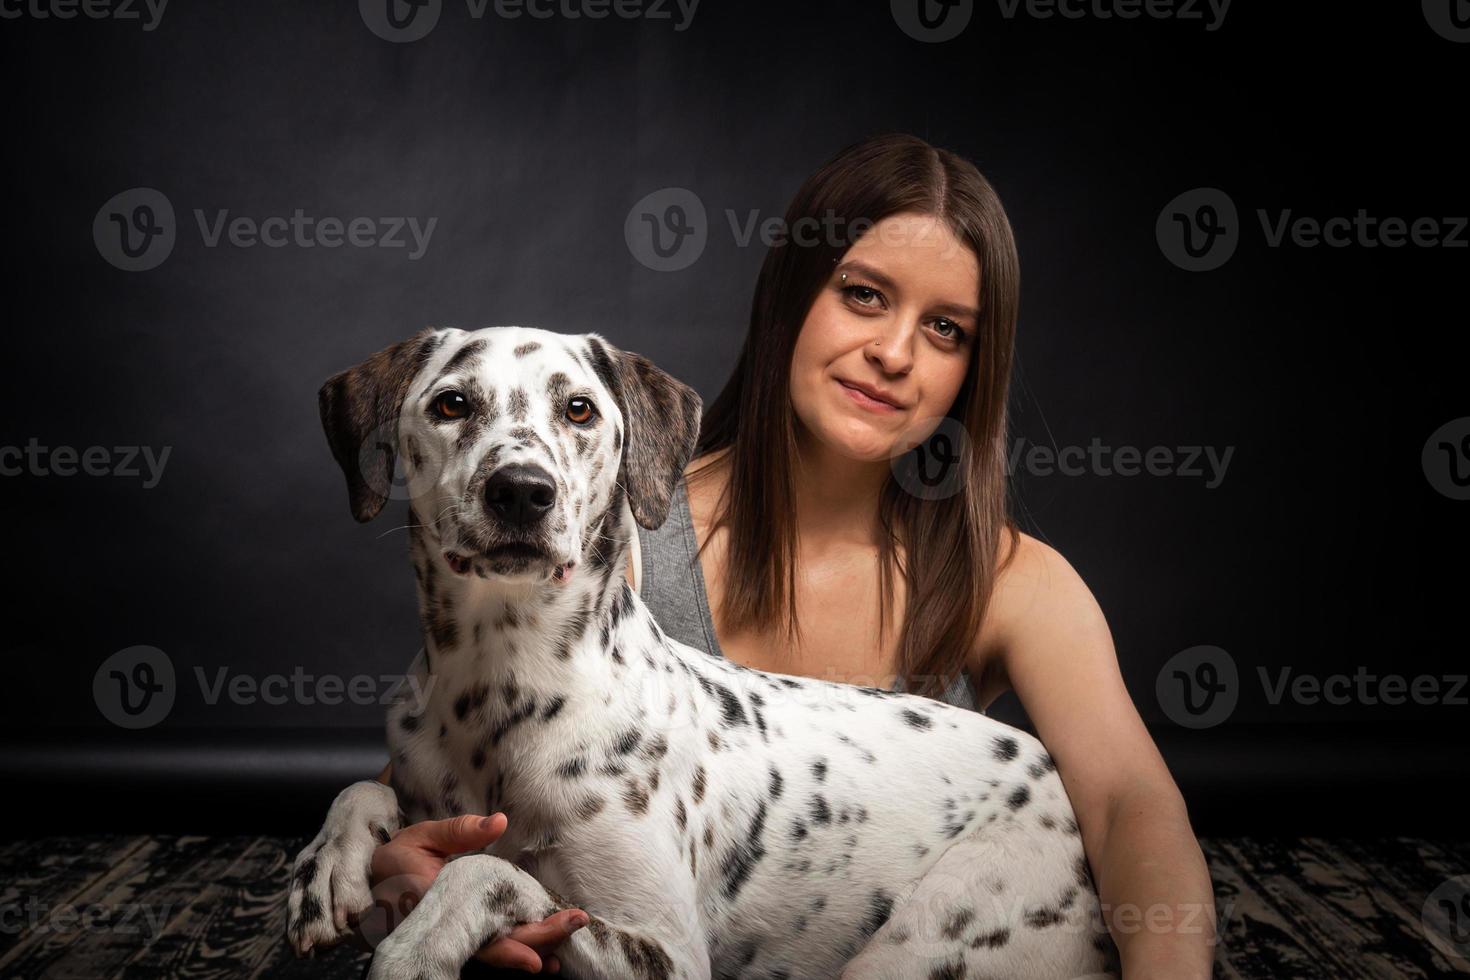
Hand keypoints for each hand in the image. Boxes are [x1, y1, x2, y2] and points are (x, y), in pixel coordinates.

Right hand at [367, 812, 587, 973]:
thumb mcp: (424, 835)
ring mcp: (454, 933)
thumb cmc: (401, 855)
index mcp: (435, 904)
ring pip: (496, 951)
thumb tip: (498, 822)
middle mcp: (446, 926)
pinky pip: (491, 946)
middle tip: (574, 925)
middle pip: (495, 946)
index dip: (510, 948)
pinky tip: (543, 954)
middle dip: (537, 942)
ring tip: (564, 950)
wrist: (374, 880)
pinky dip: (517, 949)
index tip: (538, 958)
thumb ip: (460, 831)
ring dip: (532, 949)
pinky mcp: (460, 932)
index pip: (479, 932)